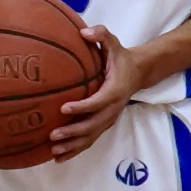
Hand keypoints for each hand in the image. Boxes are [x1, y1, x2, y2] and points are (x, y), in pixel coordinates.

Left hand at [35, 26, 145, 168]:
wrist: (138, 73)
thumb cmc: (120, 57)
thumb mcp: (114, 43)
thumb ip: (101, 35)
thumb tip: (84, 32)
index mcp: (113, 91)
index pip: (97, 102)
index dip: (82, 107)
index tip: (64, 108)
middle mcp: (112, 109)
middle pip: (93, 125)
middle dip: (73, 132)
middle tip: (53, 135)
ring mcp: (109, 118)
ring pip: (91, 137)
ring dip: (73, 146)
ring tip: (53, 151)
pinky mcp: (104, 124)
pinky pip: (90, 139)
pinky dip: (75, 150)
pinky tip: (58, 158)